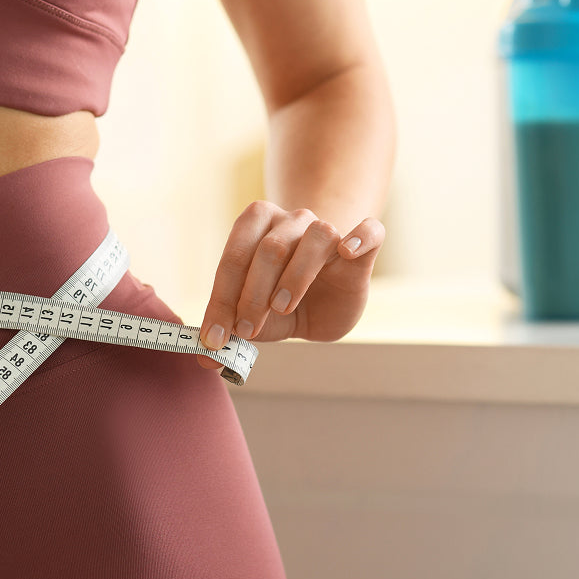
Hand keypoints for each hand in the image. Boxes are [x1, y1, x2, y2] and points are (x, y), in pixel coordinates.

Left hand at [198, 201, 384, 366]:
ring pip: (316, 237)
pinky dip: (361, 236)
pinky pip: (370, 230)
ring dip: (295, 276)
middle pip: (271, 247)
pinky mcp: (363, 248)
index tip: (213, 337)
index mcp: (257, 226)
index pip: (235, 256)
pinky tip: (347, 251)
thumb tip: (207, 358)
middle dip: (252, 293)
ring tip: (282, 307)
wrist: (325, 300)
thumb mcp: (256, 319)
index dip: (221, 297)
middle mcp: (292, 221)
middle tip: (246, 330)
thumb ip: (231, 330)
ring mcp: (328, 230)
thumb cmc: (283, 303)